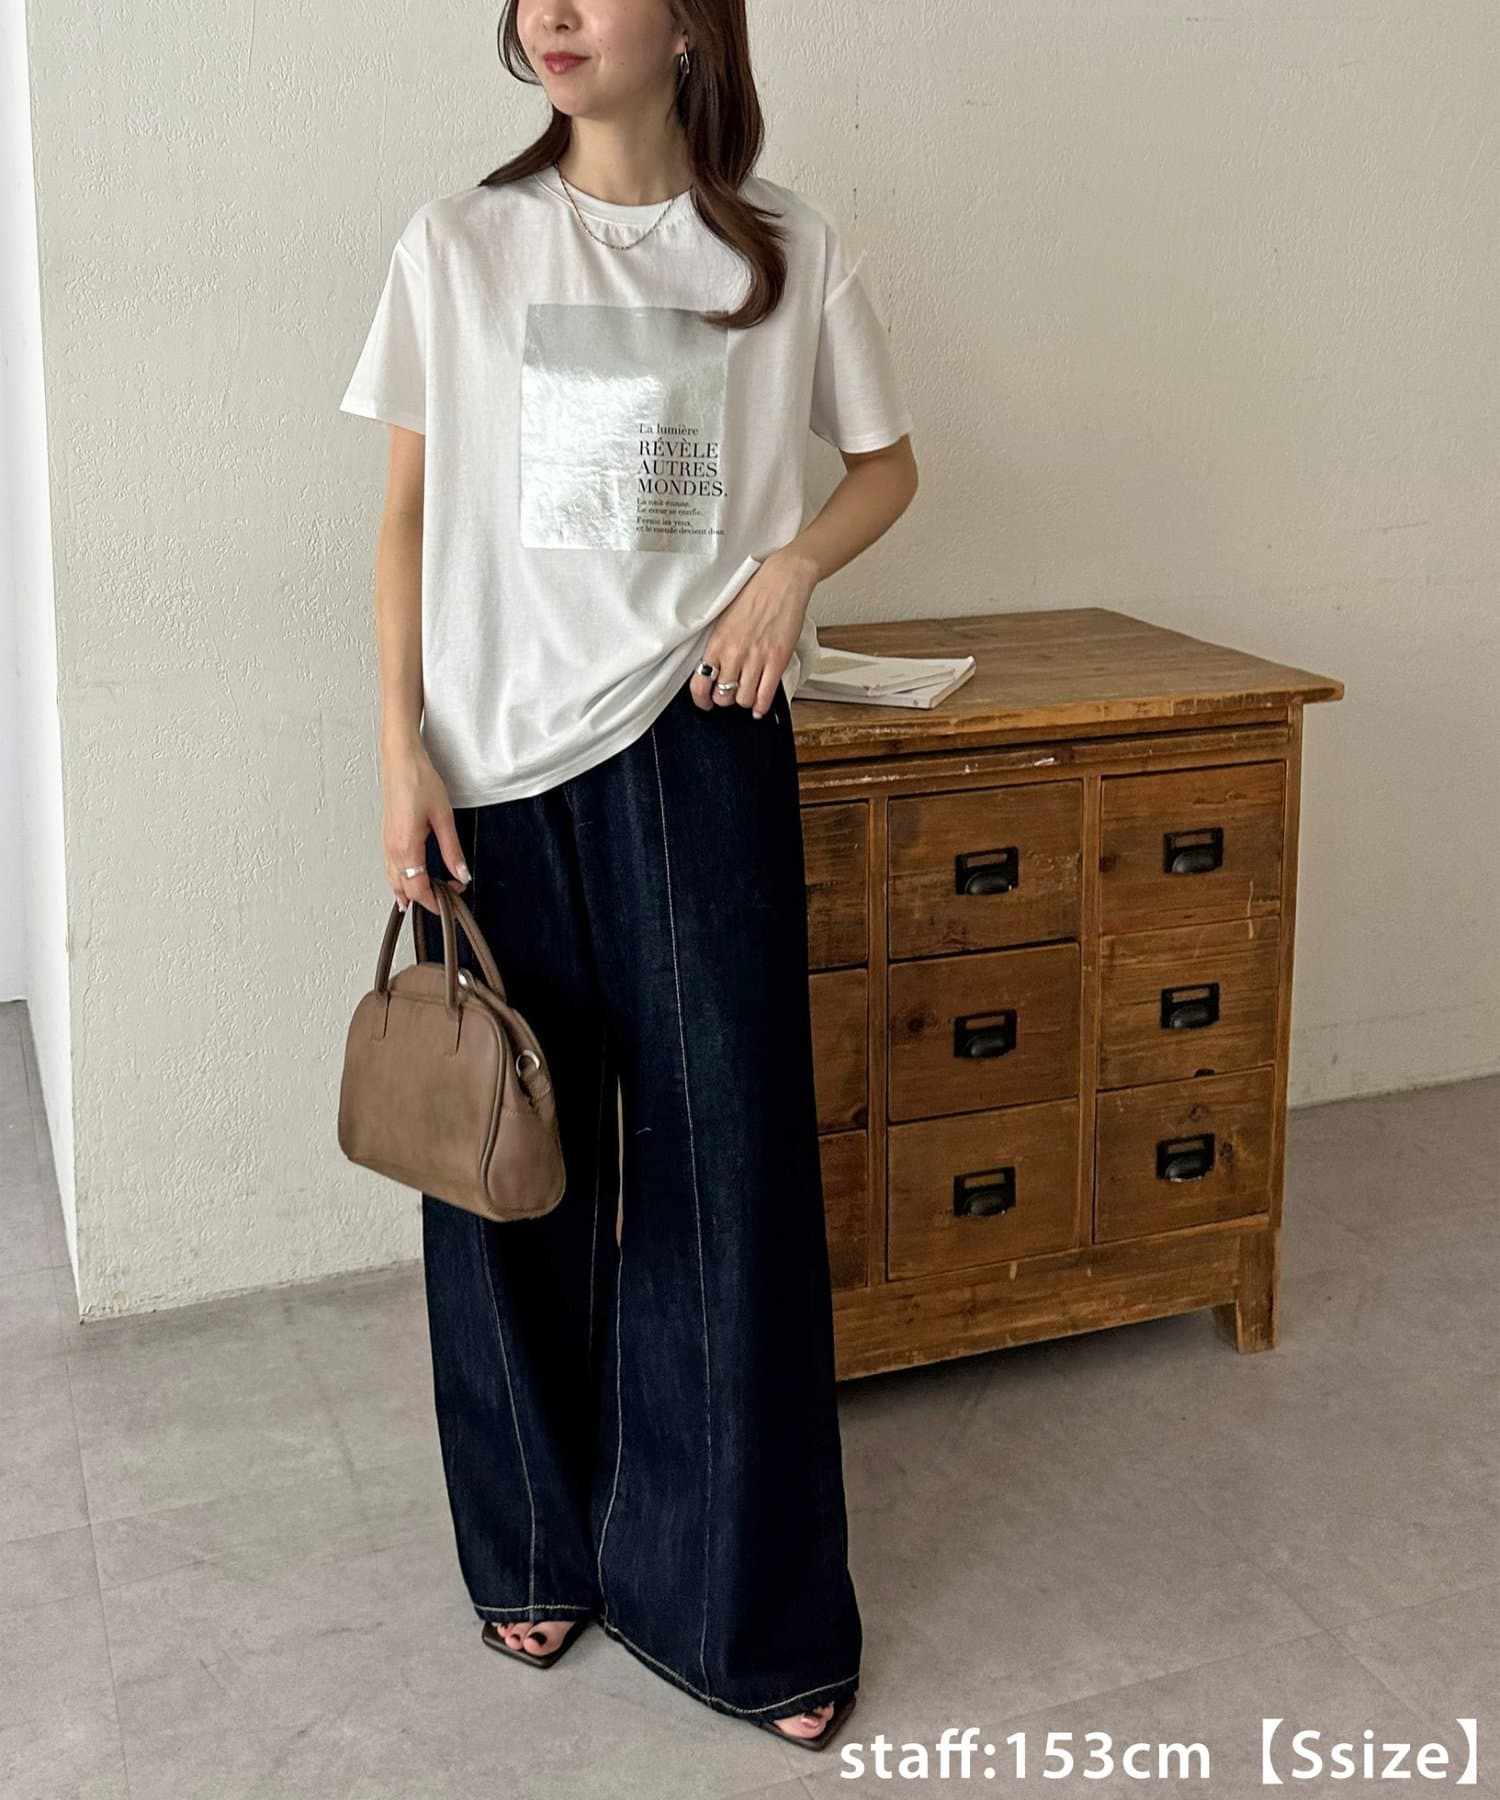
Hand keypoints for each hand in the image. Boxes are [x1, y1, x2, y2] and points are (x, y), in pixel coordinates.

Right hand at [380, 738, 469, 915]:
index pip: (417, 889)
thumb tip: (461, 872)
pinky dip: (400, 878)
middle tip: (445, 896)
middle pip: (403, 889)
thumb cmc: (418, 780)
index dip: (435, 900)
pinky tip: (410, 876)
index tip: (452, 898)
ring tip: (429, 894)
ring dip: (410, 890)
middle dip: (424, 899)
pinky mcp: (387, 835)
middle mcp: (392, 847)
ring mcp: (387, 842)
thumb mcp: (443, 817)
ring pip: (393, 879)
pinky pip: (390, 867)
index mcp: (406, 846)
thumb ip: (452, 850)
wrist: (400, 759)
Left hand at [690, 547, 818, 715]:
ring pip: (743, 699)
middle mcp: (734, 653)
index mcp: (717, 642)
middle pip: (722, 696)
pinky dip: (762, 706)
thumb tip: (714, 667)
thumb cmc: (755, 594)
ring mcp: (756, 658)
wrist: (782, 581)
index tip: (705, 703)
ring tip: (748, 695)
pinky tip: (760, 706)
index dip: (701, 700)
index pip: (699, 683)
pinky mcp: (777, 660)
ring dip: (745, 702)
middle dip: (725, 700)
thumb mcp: (725, 618)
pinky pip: (765, 696)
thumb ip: (719, 644)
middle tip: (730, 695)